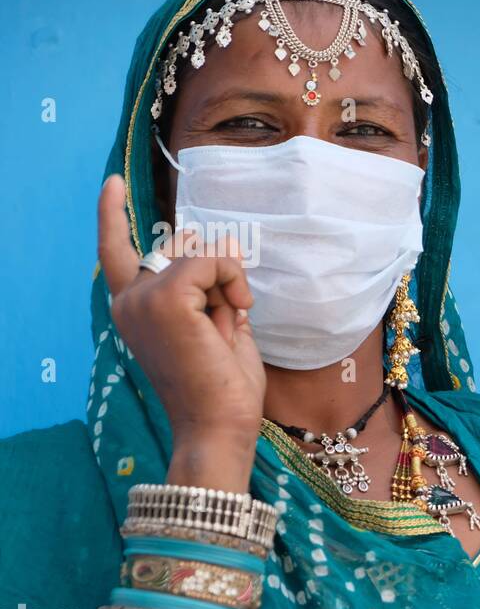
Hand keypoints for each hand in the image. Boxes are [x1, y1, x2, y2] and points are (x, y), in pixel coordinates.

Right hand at [98, 175, 264, 491]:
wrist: (218, 425)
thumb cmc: (223, 387)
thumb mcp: (221, 326)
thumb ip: (216, 285)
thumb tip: (222, 238)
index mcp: (135, 309)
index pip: (117, 251)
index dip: (113, 215)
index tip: (114, 183)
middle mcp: (129, 300)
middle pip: (183, 250)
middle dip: (217, 277)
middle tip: (224, 325)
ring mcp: (142, 298)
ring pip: (199, 254)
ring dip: (227, 285)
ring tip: (226, 327)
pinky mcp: (163, 298)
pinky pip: (210, 261)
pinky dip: (232, 281)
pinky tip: (237, 312)